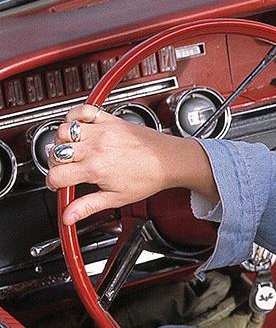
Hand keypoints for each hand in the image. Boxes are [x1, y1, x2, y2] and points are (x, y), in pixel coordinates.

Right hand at [44, 104, 216, 224]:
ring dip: (62, 141)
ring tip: (73, 151)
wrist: (169, 160)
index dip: (54, 183)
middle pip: (55, 152)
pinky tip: (79, 128)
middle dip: (56, 164)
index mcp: (96, 168)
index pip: (56, 175)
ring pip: (63, 130)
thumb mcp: (117, 198)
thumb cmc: (149, 177)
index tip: (60, 184)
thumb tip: (68, 216)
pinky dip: (75, 116)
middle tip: (68, 169)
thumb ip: (89, 206)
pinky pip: (83, 110)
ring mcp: (102, 131)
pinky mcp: (109, 119)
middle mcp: (96, 147)